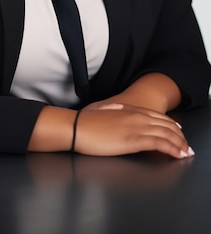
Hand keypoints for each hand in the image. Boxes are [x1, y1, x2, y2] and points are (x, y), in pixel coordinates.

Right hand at [73, 103, 193, 158]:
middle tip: (186, 144)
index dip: (170, 123)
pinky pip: (159, 143)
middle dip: (179, 135)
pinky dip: (172, 148)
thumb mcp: (102, 112)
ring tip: (186, 152)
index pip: (156, 115)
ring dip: (179, 143)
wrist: (77, 126)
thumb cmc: (85, 122)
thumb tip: (116, 112)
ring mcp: (136, 127)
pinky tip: (178, 154)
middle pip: (165, 124)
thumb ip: (114, 111)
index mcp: (129, 109)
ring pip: (166, 133)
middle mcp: (136, 116)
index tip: (177, 130)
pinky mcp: (134, 140)